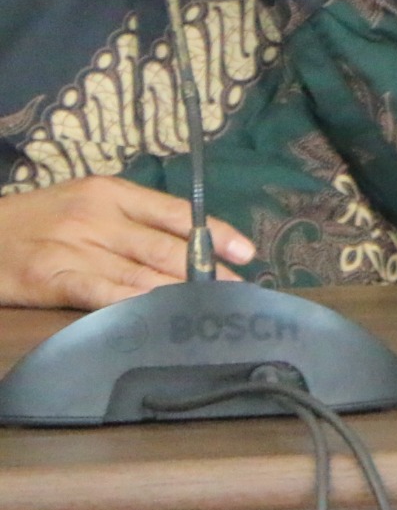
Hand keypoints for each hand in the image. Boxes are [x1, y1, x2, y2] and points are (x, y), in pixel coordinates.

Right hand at [0, 177, 251, 309]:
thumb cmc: (37, 219)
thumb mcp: (84, 202)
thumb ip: (131, 219)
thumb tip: (185, 243)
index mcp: (111, 193)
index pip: (175, 213)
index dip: (214, 233)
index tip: (246, 253)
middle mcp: (97, 218)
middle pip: (163, 247)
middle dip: (205, 272)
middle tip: (237, 291)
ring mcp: (73, 248)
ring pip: (138, 273)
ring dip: (178, 293)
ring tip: (211, 308)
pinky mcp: (50, 279)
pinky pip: (99, 293)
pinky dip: (130, 304)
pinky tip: (156, 316)